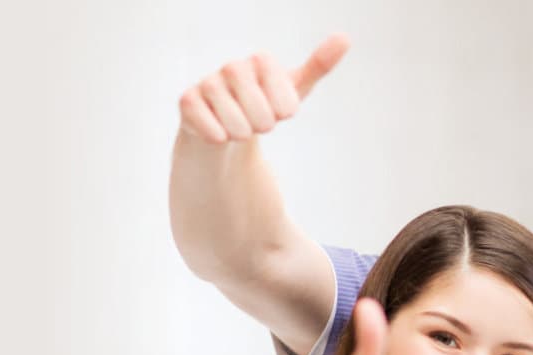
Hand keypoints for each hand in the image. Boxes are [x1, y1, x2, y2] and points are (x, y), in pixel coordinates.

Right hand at [178, 33, 349, 142]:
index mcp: (262, 61)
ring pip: (237, 126)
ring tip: (240, 124)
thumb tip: (344, 37)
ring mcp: (208, 83)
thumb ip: (319, 65)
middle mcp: (233, 67)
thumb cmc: (265, 103)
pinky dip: (220, 138)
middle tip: (257, 119)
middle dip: (263, 126)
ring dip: (242, 134)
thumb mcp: (294, 88)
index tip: (279, 109)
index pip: (285, 100)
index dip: (284, 112)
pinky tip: (219, 130)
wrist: (228, 124)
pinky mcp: (187, 101)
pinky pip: (212, 131)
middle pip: (261, 115)